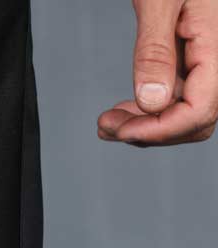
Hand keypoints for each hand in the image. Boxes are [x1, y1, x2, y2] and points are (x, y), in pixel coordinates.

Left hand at [98, 0, 217, 145]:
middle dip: (149, 132)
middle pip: (194, 120)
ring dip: (145, 126)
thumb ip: (156, 50)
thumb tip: (151, 101)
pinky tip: (124, 111)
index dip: (160, 130)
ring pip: (184, 114)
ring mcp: (207, 60)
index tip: (121, 129)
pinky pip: (177, 98)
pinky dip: (148, 111)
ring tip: (107, 124)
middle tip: (107, 127)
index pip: (200, 110)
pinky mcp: (192, 59)